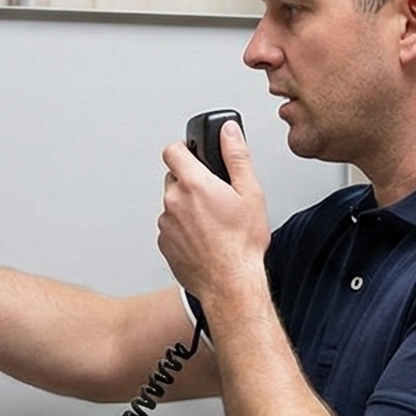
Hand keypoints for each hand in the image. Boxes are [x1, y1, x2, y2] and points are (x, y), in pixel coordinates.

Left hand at [156, 121, 269, 307]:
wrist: (230, 283)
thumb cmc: (241, 244)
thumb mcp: (250, 193)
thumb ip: (236, 156)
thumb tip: (228, 131)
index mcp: (194, 184)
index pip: (173, 150)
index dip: (184, 148)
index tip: (194, 154)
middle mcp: (173, 202)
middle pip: (173, 177)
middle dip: (190, 181)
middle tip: (214, 195)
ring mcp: (166, 224)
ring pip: (172, 204)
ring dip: (186, 207)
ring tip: (212, 222)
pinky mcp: (164, 244)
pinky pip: (170, 227)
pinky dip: (183, 229)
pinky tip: (204, 238)